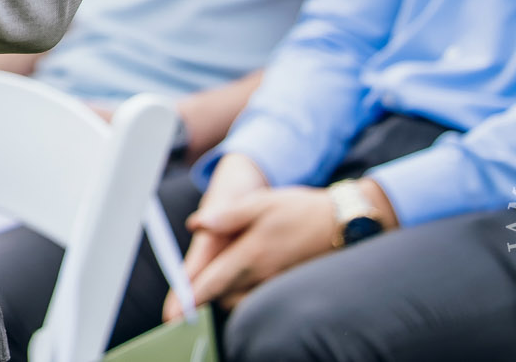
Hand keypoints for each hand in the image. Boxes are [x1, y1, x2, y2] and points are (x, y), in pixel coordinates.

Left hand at [169, 159, 347, 317]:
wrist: (342, 224)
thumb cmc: (300, 210)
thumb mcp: (260, 203)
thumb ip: (226, 216)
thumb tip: (196, 224)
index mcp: (252, 254)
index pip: (213, 282)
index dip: (190, 297)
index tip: (174, 313)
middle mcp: (263, 275)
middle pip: (224, 296)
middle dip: (205, 296)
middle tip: (186, 294)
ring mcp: (277, 284)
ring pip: (241, 300)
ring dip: (224, 294)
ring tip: (212, 283)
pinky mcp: (288, 286)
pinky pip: (259, 298)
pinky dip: (244, 294)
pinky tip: (241, 279)